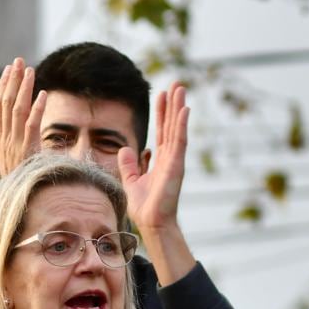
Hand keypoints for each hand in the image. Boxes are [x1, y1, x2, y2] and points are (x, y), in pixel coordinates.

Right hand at [0, 57, 45, 176]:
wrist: (21, 200)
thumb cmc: (19, 178)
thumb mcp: (7, 155)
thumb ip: (0, 134)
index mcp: (0, 137)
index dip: (4, 86)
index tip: (8, 69)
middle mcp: (5, 138)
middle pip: (6, 102)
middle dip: (13, 80)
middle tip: (19, 61)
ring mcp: (16, 144)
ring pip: (18, 110)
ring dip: (24, 88)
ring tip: (31, 71)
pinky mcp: (28, 150)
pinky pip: (32, 125)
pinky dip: (38, 109)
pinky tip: (43, 95)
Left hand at [119, 82, 187, 233]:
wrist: (151, 223)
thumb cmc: (144, 208)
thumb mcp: (131, 181)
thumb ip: (129, 164)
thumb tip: (125, 149)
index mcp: (161, 160)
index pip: (162, 131)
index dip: (163, 113)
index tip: (163, 95)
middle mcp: (170, 158)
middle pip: (172, 125)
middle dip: (173, 104)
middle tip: (177, 84)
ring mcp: (175, 161)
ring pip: (178, 129)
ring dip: (179, 108)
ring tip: (181, 88)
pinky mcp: (176, 166)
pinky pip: (180, 141)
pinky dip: (182, 125)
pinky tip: (184, 110)